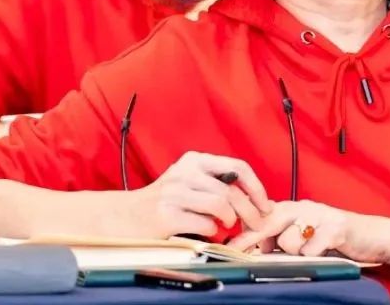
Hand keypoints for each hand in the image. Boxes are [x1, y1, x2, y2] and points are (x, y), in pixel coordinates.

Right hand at [119, 152, 271, 238]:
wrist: (124, 216)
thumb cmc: (164, 201)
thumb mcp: (189, 182)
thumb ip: (218, 184)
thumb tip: (257, 201)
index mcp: (194, 160)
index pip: (237, 167)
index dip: (256, 187)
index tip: (264, 204)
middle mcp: (184, 171)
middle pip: (231, 190)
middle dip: (250, 211)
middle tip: (255, 224)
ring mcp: (173, 192)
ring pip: (220, 204)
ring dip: (230, 220)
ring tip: (226, 225)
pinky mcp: (166, 215)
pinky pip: (204, 223)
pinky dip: (212, 230)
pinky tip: (207, 230)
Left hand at [228, 199, 389, 264]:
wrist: (373, 236)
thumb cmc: (335, 238)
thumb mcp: (306, 236)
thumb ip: (283, 238)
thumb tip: (255, 248)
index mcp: (297, 208)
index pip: (266, 215)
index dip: (247, 228)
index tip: (230, 243)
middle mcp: (306, 207)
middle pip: (272, 220)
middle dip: (253, 237)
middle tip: (238, 249)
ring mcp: (321, 216)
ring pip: (289, 239)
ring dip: (293, 251)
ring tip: (309, 250)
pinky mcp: (336, 228)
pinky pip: (311, 249)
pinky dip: (313, 256)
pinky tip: (323, 252)